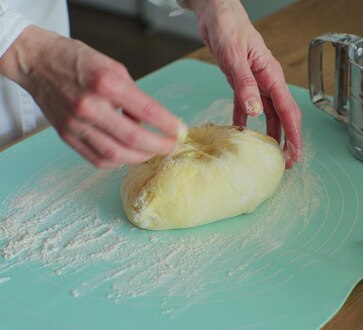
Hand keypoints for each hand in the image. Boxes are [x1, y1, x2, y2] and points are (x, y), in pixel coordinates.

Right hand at [0, 26, 183, 167]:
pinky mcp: (66, 135)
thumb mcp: (114, 68)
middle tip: (172, 146)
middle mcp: (90, 106)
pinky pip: (96, 158)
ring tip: (152, 152)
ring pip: (115, 155)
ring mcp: (76, 123)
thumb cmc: (77, 60)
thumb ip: (133, 96)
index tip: (181, 131)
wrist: (37, 61)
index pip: (147, 110)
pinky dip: (117, 161)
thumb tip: (151, 121)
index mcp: (105, 83)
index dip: (168, 124)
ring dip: (139, 157)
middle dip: (159, 146)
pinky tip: (128, 155)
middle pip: (133, 139)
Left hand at [187, 0, 301, 167]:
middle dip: (288, 139)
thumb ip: (245, 84)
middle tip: (288, 162)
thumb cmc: (229, 28)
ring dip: (271, 134)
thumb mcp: (234, 56)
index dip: (293, 134)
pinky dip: (246, 122)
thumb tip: (255, 112)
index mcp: (271, 74)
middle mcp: (268, 81)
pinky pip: (247, 107)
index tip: (295, 153)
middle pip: (283, 115)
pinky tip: (242, 135)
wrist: (217, 12)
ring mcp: (256, 82)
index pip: (287, 109)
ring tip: (270, 154)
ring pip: (268, 114)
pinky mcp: (242, 82)